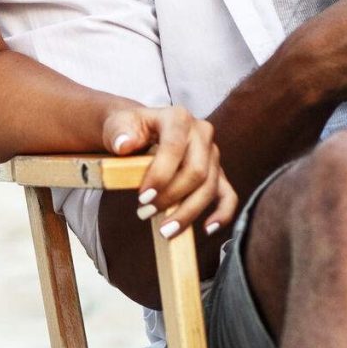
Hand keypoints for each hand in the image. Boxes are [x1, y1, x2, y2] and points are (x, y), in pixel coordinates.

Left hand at [101, 104, 241, 239]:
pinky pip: (228, 195)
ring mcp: (212, 153)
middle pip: (197, 171)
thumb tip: (124, 145)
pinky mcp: (217, 172)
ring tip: (164, 229)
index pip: (175, 148)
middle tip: (145, 213)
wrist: (139, 130)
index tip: (142, 197)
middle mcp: (201, 133)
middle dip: (172, 197)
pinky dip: (222, 214)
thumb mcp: (118, 125)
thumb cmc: (129, 129)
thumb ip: (119, 133)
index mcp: (178, 118)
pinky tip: (207, 228)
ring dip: (188, 212)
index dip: (161, 175)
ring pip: (210, 187)